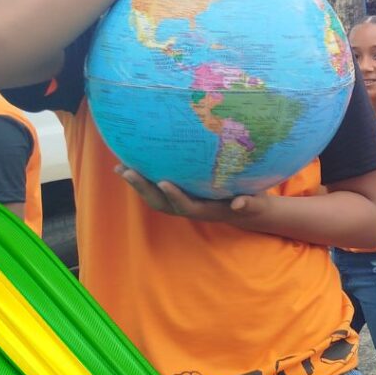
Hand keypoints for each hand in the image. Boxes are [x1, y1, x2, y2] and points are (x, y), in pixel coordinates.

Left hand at [117, 166, 268, 223]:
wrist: (245, 209)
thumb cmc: (252, 204)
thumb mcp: (255, 204)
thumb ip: (248, 204)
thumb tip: (240, 204)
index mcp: (205, 210)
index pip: (186, 205)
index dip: (174, 196)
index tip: (164, 182)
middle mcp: (189, 208)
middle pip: (161, 202)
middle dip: (143, 188)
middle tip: (127, 171)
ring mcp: (182, 202)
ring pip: (155, 197)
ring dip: (137, 185)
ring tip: (120, 168)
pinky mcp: (180, 194)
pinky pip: (158, 189)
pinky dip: (144, 180)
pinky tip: (133, 164)